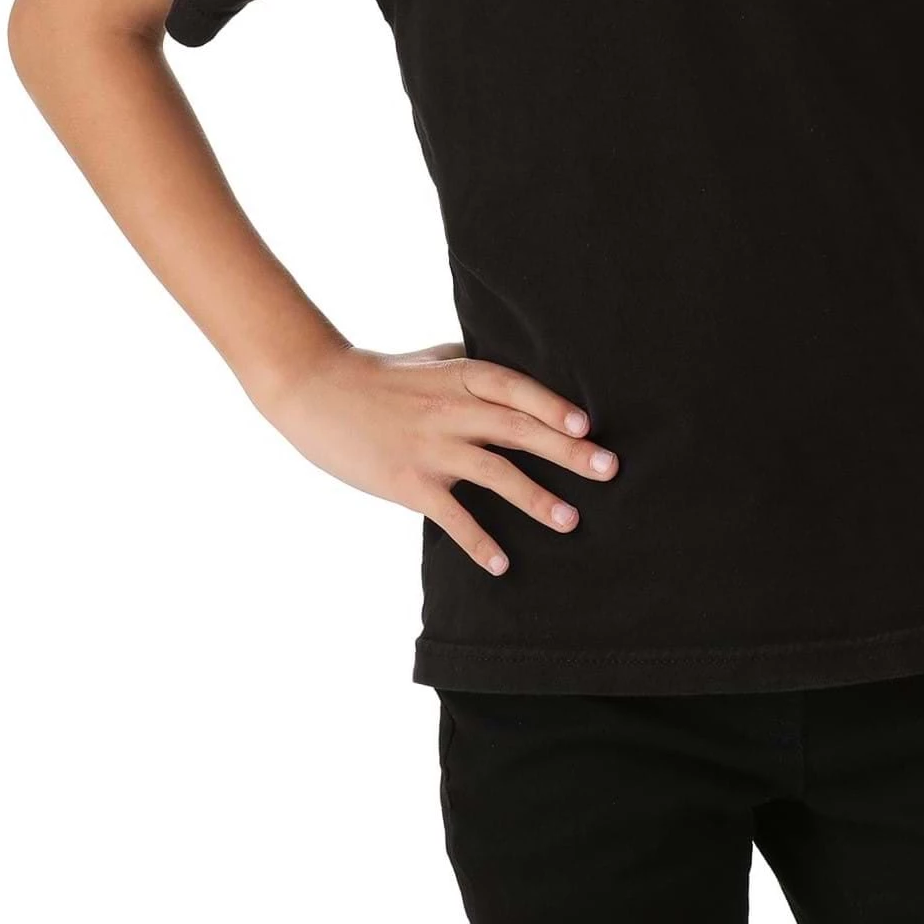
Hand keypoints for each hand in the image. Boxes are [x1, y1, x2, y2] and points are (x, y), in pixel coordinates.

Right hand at [260, 338, 618, 575]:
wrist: (316, 391)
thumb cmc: (380, 375)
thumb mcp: (432, 358)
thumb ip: (473, 366)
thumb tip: (521, 372)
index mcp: (460, 375)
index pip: (515, 387)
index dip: (551, 405)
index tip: (587, 424)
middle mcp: (449, 409)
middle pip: (517, 429)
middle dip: (566, 451)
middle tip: (608, 469)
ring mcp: (429, 448)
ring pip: (493, 473)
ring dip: (535, 498)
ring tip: (571, 521)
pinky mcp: (407, 483)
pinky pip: (451, 516)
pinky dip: (478, 541)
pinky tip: (503, 564)